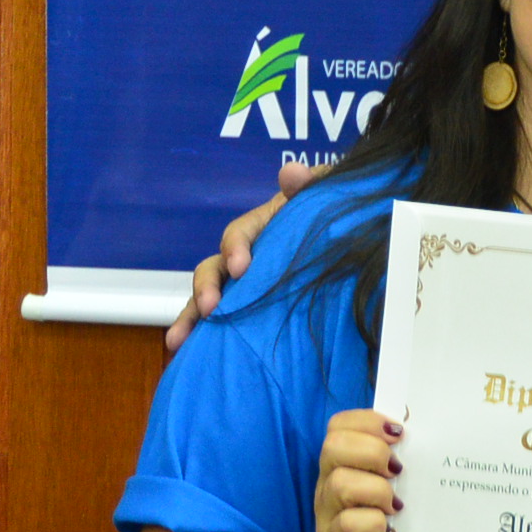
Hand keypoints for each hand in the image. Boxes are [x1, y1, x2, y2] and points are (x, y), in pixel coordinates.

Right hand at [164, 160, 324, 349]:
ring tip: (178, 342)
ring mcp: (244, 284)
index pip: (238, 234)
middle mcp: (245, 256)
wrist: (353, 239)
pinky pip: (222, 324)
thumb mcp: (331, 191)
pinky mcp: (250, 309)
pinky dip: (204, 339)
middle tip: (210, 308)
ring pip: (208, 299)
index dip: (236, 248)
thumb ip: (313, 182)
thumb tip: (290, 173)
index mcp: (263, 226)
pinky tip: (190, 358)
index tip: (241, 267)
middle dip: (207, 288)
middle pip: (214, 268)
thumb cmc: (336, 213)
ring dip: (190, 318)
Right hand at [312, 408, 402, 531]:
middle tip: (397, 471)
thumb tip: (430, 442)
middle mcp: (328, 484)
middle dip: (373, 452)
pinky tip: (388, 528)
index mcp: (340, 465)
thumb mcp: (382, 490)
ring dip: (377, 490)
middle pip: (335, 446)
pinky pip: (349, 523)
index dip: (369, 421)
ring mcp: (328, 514)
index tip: (399, 434)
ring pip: (341, 483)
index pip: (340, 425)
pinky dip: (374, 522)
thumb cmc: (374, 526)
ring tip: (395, 505)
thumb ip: (394, 466)